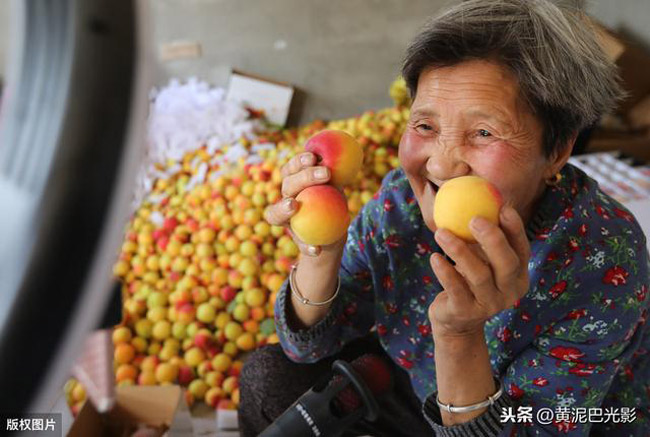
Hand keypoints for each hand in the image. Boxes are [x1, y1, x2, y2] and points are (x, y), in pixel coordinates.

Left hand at [263, 151, 346, 256]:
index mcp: (281, 216)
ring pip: (291, 169)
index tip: (294, 206)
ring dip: (302, 162)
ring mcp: (293, 181)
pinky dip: (313, 154)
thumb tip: (316, 249)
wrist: (328, 221)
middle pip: (288, 185)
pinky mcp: (303, 170)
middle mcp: (285, 196)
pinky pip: (305, 160)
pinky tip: (324, 150)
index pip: (275, 213)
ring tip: (316, 158)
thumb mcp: (321, 245)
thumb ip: (316, 245)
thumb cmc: (322, 238)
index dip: (281, 208)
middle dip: (304, 179)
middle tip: (325, 175)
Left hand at [428, 205, 529, 336]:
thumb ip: (482, 234)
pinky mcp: (467, 313)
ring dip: (459, 251)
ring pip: (478, 275)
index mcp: (518, 274)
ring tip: (440, 233)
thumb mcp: (480, 257)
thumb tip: (476, 191)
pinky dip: (444, 272)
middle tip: (474, 219)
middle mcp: (509, 291)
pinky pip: (456, 289)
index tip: (502, 206)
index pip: (522, 249)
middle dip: (493, 239)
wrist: (455, 320)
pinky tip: (434, 257)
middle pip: (506, 263)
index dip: (515, 228)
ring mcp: (490, 305)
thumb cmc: (468, 278)